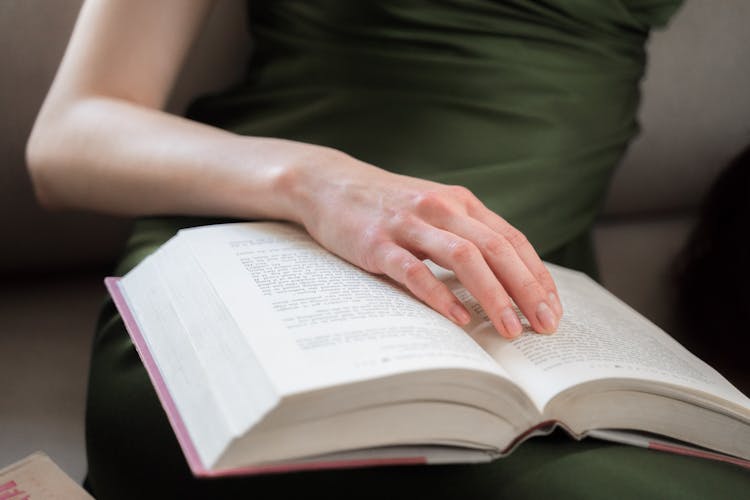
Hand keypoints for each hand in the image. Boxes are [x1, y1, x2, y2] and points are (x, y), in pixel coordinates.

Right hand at [286, 148, 562, 337]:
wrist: (328, 184)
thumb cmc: (386, 204)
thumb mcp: (433, 209)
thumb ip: (465, 233)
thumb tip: (504, 277)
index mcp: (460, 202)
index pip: (511, 239)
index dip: (537, 275)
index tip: (553, 308)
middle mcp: (441, 208)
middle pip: (496, 249)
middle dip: (527, 290)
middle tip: (546, 326)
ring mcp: (409, 225)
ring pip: (464, 258)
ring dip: (493, 296)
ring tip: (511, 330)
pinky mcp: (378, 243)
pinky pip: (415, 271)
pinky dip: (440, 296)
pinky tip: (458, 319)